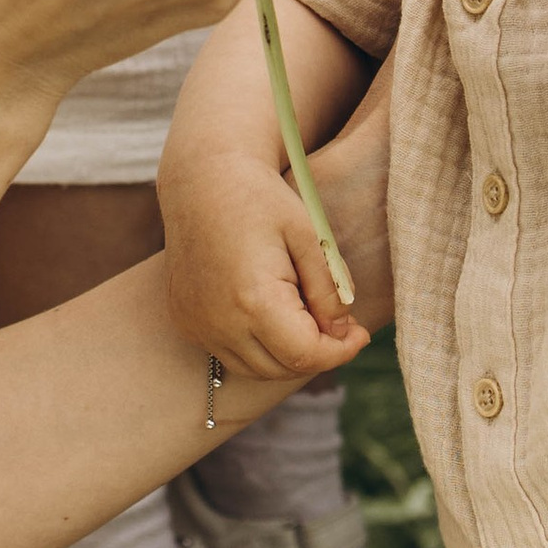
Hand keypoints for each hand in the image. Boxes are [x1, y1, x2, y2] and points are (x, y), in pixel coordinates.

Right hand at [162, 143, 373, 387]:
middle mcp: (218, 321)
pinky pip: (228, 352)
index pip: (306, 356)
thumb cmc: (262, 199)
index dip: (341, 352)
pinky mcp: (186, 320)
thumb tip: (341, 332)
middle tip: (338, 323)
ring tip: (306, 315)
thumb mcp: (310, 237)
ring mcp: (196, 324)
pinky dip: (256, 345)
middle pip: (281, 368)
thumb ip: (330, 290)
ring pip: (254, 368)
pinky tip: (272, 311)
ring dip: (285, 354)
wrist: (203, 179)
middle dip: (317, 353)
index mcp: (253, 299)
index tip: (361, 333)